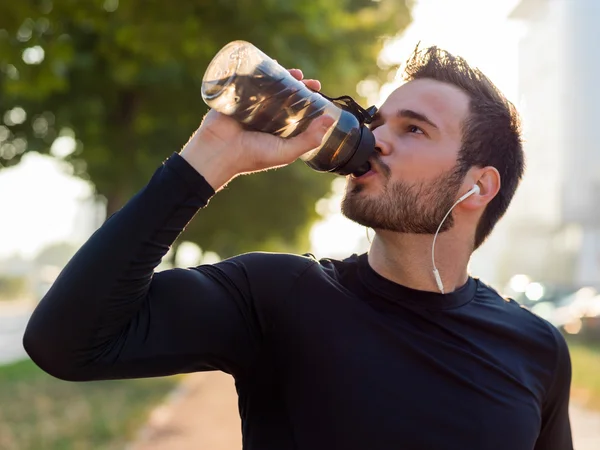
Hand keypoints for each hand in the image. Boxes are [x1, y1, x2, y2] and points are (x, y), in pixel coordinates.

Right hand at [180, 69, 333, 190]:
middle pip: (285, 96)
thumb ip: (309, 139)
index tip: (318, 92)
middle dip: (297, 86)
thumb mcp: (286, 152)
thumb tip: (331, 119)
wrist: (218, 152)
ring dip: (281, 76)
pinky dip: (258, 71)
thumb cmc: (252, 156)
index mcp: (278, 130)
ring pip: (269, 86)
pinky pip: (249, 80)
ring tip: (293, 73)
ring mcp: (251, 105)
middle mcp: (266, 117)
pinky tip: (269, 64)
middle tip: (306, 80)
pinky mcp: (236, 96)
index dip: (308, 101)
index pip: (297, 112)